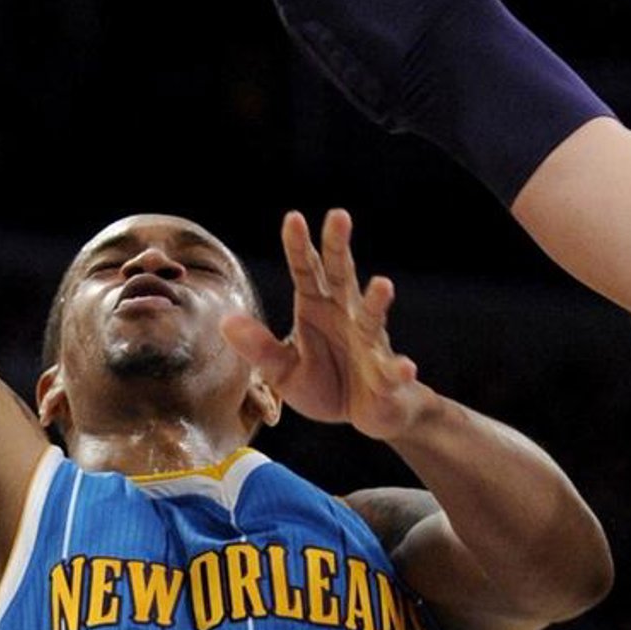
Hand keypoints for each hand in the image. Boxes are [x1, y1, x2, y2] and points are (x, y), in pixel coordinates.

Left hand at [224, 212, 435, 442]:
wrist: (367, 413)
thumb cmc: (327, 384)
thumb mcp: (283, 371)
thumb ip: (260, 348)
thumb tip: (225, 321)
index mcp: (317, 308)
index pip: (306, 271)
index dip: (299, 246)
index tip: (293, 218)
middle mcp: (347, 316)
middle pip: (343, 275)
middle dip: (340, 247)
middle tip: (339, 216)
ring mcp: (370, 343)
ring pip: (373, 318)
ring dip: (377, 302)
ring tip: (382, 285)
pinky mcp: (387, 376)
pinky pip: (392, 371)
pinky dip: (398, 369)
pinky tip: (405, 367)